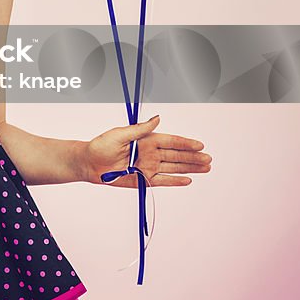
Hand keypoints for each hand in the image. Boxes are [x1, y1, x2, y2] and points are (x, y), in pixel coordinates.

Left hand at [79, 115, 211, 187]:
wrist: (89, 164)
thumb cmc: (101, 146)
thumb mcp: (120, 134)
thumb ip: (140, 129)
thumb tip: (157, 118)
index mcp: (146, 140)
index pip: (171, 141)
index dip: (186, 143)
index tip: (200, 144)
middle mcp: (150, 153)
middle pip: (176, 156)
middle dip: (193, 157)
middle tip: (209, 159)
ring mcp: (148, 167)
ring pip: (174, 168)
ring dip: (190, 168)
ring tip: (205, 168)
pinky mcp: (144, 180)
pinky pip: (163, 181)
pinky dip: (175, 181)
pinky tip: (188, 180)